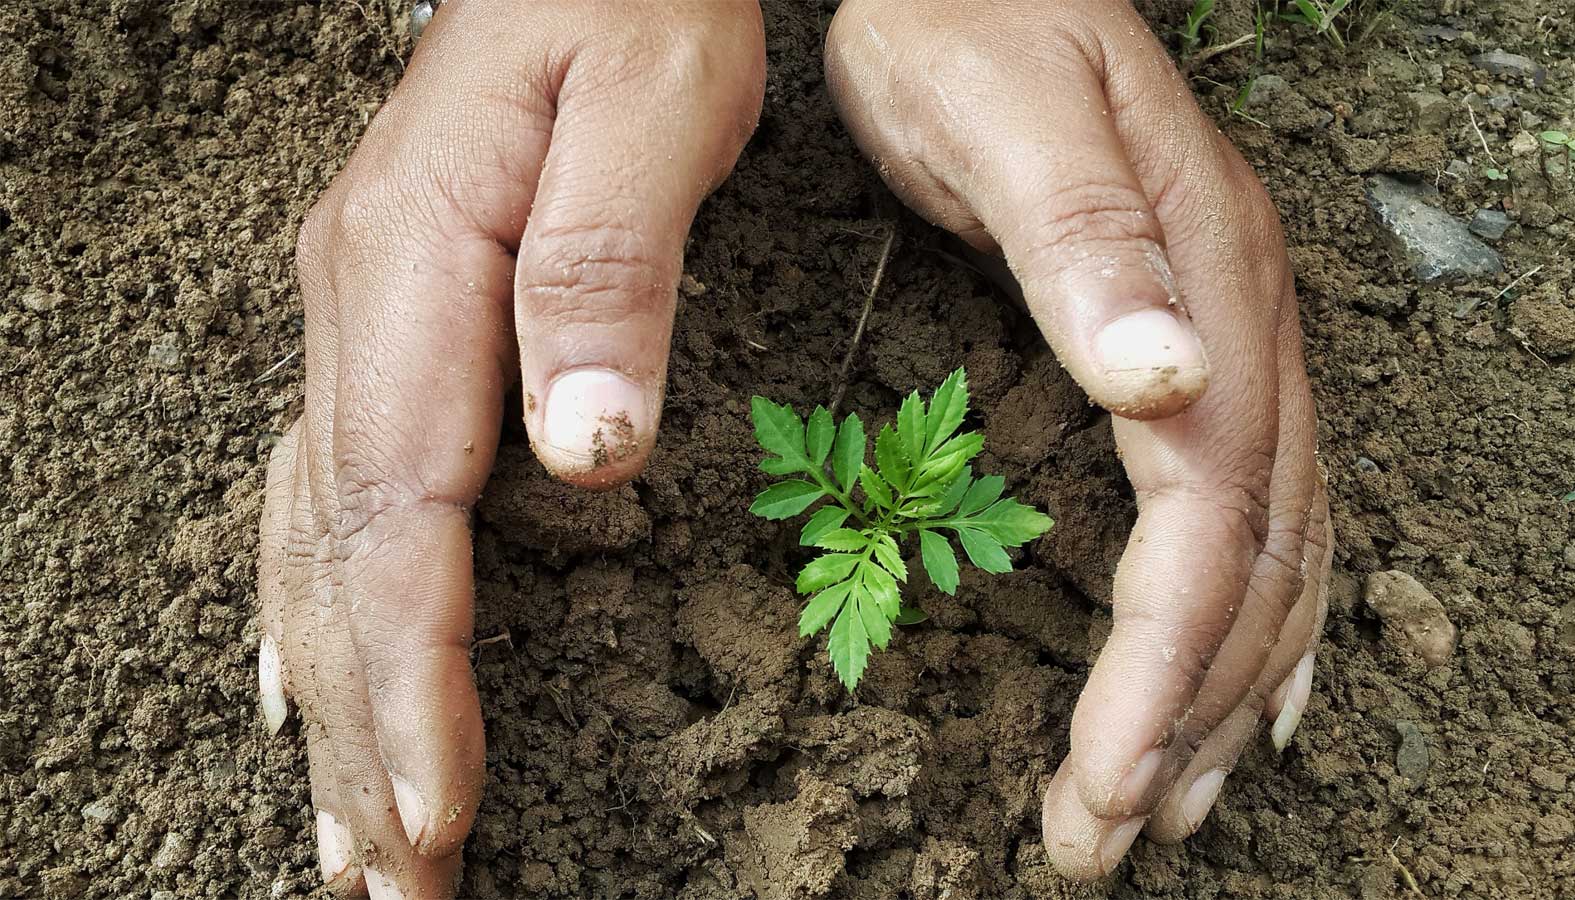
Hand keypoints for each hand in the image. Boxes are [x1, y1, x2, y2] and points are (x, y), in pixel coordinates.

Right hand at [255, 4, 763, 895]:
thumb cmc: (634, 7)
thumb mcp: (657, 108)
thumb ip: (612, 272)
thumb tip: (589, 452)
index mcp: (415, 268)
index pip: (399, 514)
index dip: (416, 676)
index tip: (438, 812)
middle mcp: (358, 309)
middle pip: (338, 560)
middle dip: (366, 736)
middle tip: (394, 890)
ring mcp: (358, 319)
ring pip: (315, 544)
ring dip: (336, 700)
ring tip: (351, 840)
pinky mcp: (388, 324)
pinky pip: (325, 494)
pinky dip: (318, 611)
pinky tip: (314, 681)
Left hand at [826, 0, 1330, 879]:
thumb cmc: (964, 24)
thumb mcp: (1004, 112)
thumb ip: (1083, 244)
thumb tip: (1171, 387)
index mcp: (1203, 289)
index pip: (1208, 521)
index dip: (1165, 666)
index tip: (1105, 783)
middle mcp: (1237, 326)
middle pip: (1252, 559)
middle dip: (1189, 714)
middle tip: (1108, 835)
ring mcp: (1227, 336)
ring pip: (1267, 547)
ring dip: (1226, 687)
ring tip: (1173, 799)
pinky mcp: (1189, 343)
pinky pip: (1251, 503)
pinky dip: (1248, 612)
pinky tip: (1235, 678)